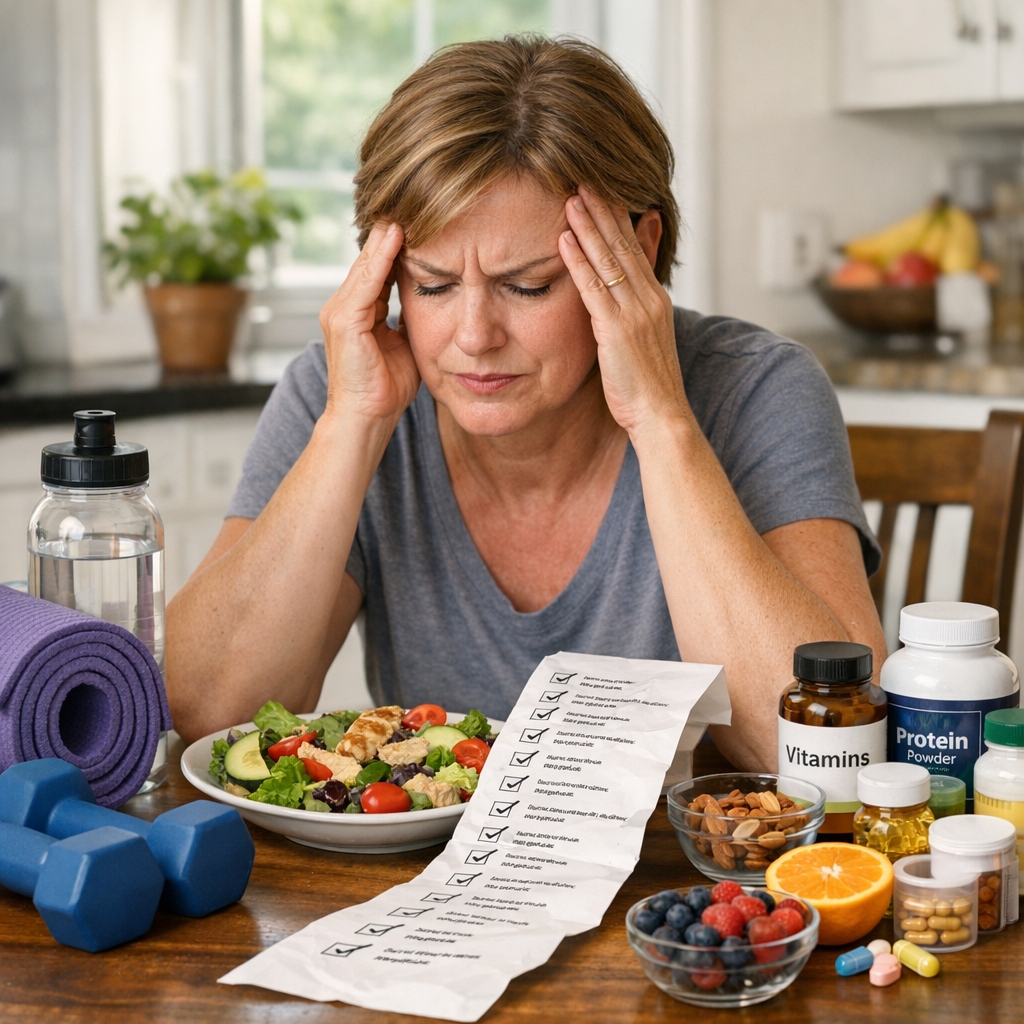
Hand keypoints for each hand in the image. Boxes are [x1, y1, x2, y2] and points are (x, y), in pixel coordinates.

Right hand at [318, 222, 420, 424]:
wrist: (365, 419)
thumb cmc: (385, 390)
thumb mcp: (403, 346)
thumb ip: (408, 322)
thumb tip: (431, 303)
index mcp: (358, 313)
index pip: (379, 272)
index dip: (397, 249)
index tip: (420, 224)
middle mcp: (343, 307)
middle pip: (370, 262)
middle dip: (390, 236)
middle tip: (411, 203)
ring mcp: (340, 312)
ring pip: (366, 266)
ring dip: (386, 238)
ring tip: (404, 210)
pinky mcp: (344, 321)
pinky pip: (366, 282)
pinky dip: (380, 259)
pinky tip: (395, 237)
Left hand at [559, 189, 687, 436]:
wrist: (660, 415)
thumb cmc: (647, 386)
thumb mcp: (644, 341)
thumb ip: (634, 310)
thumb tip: (621, 298)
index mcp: (656, 300)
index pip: (636, 249)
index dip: (618, 218)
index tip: (603, 190)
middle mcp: (649, 299)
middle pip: (624, 245)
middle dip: (604, 210)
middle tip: (584, 178)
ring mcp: (636, 312)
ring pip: (609, 259)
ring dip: (589, 226)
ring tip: (571, 196)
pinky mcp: (618, 330)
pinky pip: (595, 288)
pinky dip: (578, 261)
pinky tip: (564, 240)